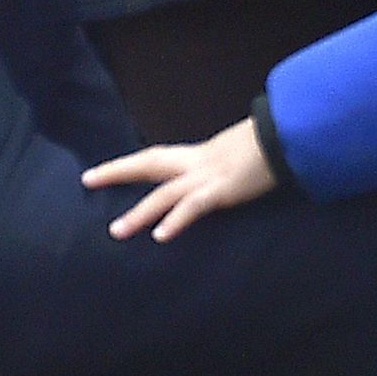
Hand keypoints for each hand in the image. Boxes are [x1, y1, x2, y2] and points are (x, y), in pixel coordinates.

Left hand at [83, 118, 277, 240]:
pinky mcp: (223, 190)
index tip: (95, 173)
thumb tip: (202, 188)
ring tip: (117, 232)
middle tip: (89, 180)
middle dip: (117, 172)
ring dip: (140, 213)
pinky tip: (161, 236)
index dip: (124, 165)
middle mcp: (196, 163)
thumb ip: (213, 173)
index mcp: (196, 157)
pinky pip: (194, 206)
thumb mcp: (232, 161)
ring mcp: (208, 176)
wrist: (288, 139)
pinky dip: (176, 220)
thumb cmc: (265, 152)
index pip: (153, 158)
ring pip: (165, 194)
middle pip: (149, 164)